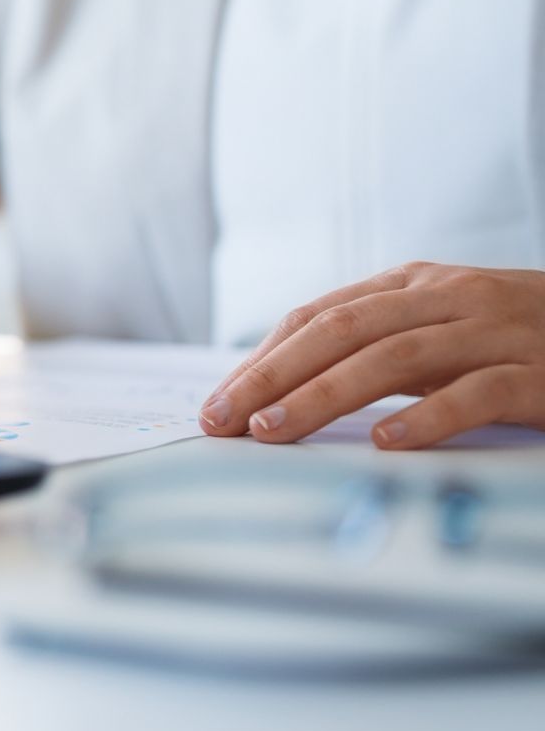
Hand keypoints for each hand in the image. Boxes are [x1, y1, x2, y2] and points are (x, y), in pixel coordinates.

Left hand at [199, 262, 544, 448]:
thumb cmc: (520, 343)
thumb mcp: (442, 335)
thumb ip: (378, 352)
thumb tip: (286, 393)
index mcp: (415, 286)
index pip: (318, 316)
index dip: (262, 359)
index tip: (217, 403)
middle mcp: (449, 298)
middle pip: (340, 330)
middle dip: (272, 376)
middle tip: (224, 420)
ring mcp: (496, 331)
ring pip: (393, 357)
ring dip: (324, 396)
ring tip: (275, 431)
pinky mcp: (541, 372)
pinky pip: (476, 393)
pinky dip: (428, 418)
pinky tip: (388, 444)